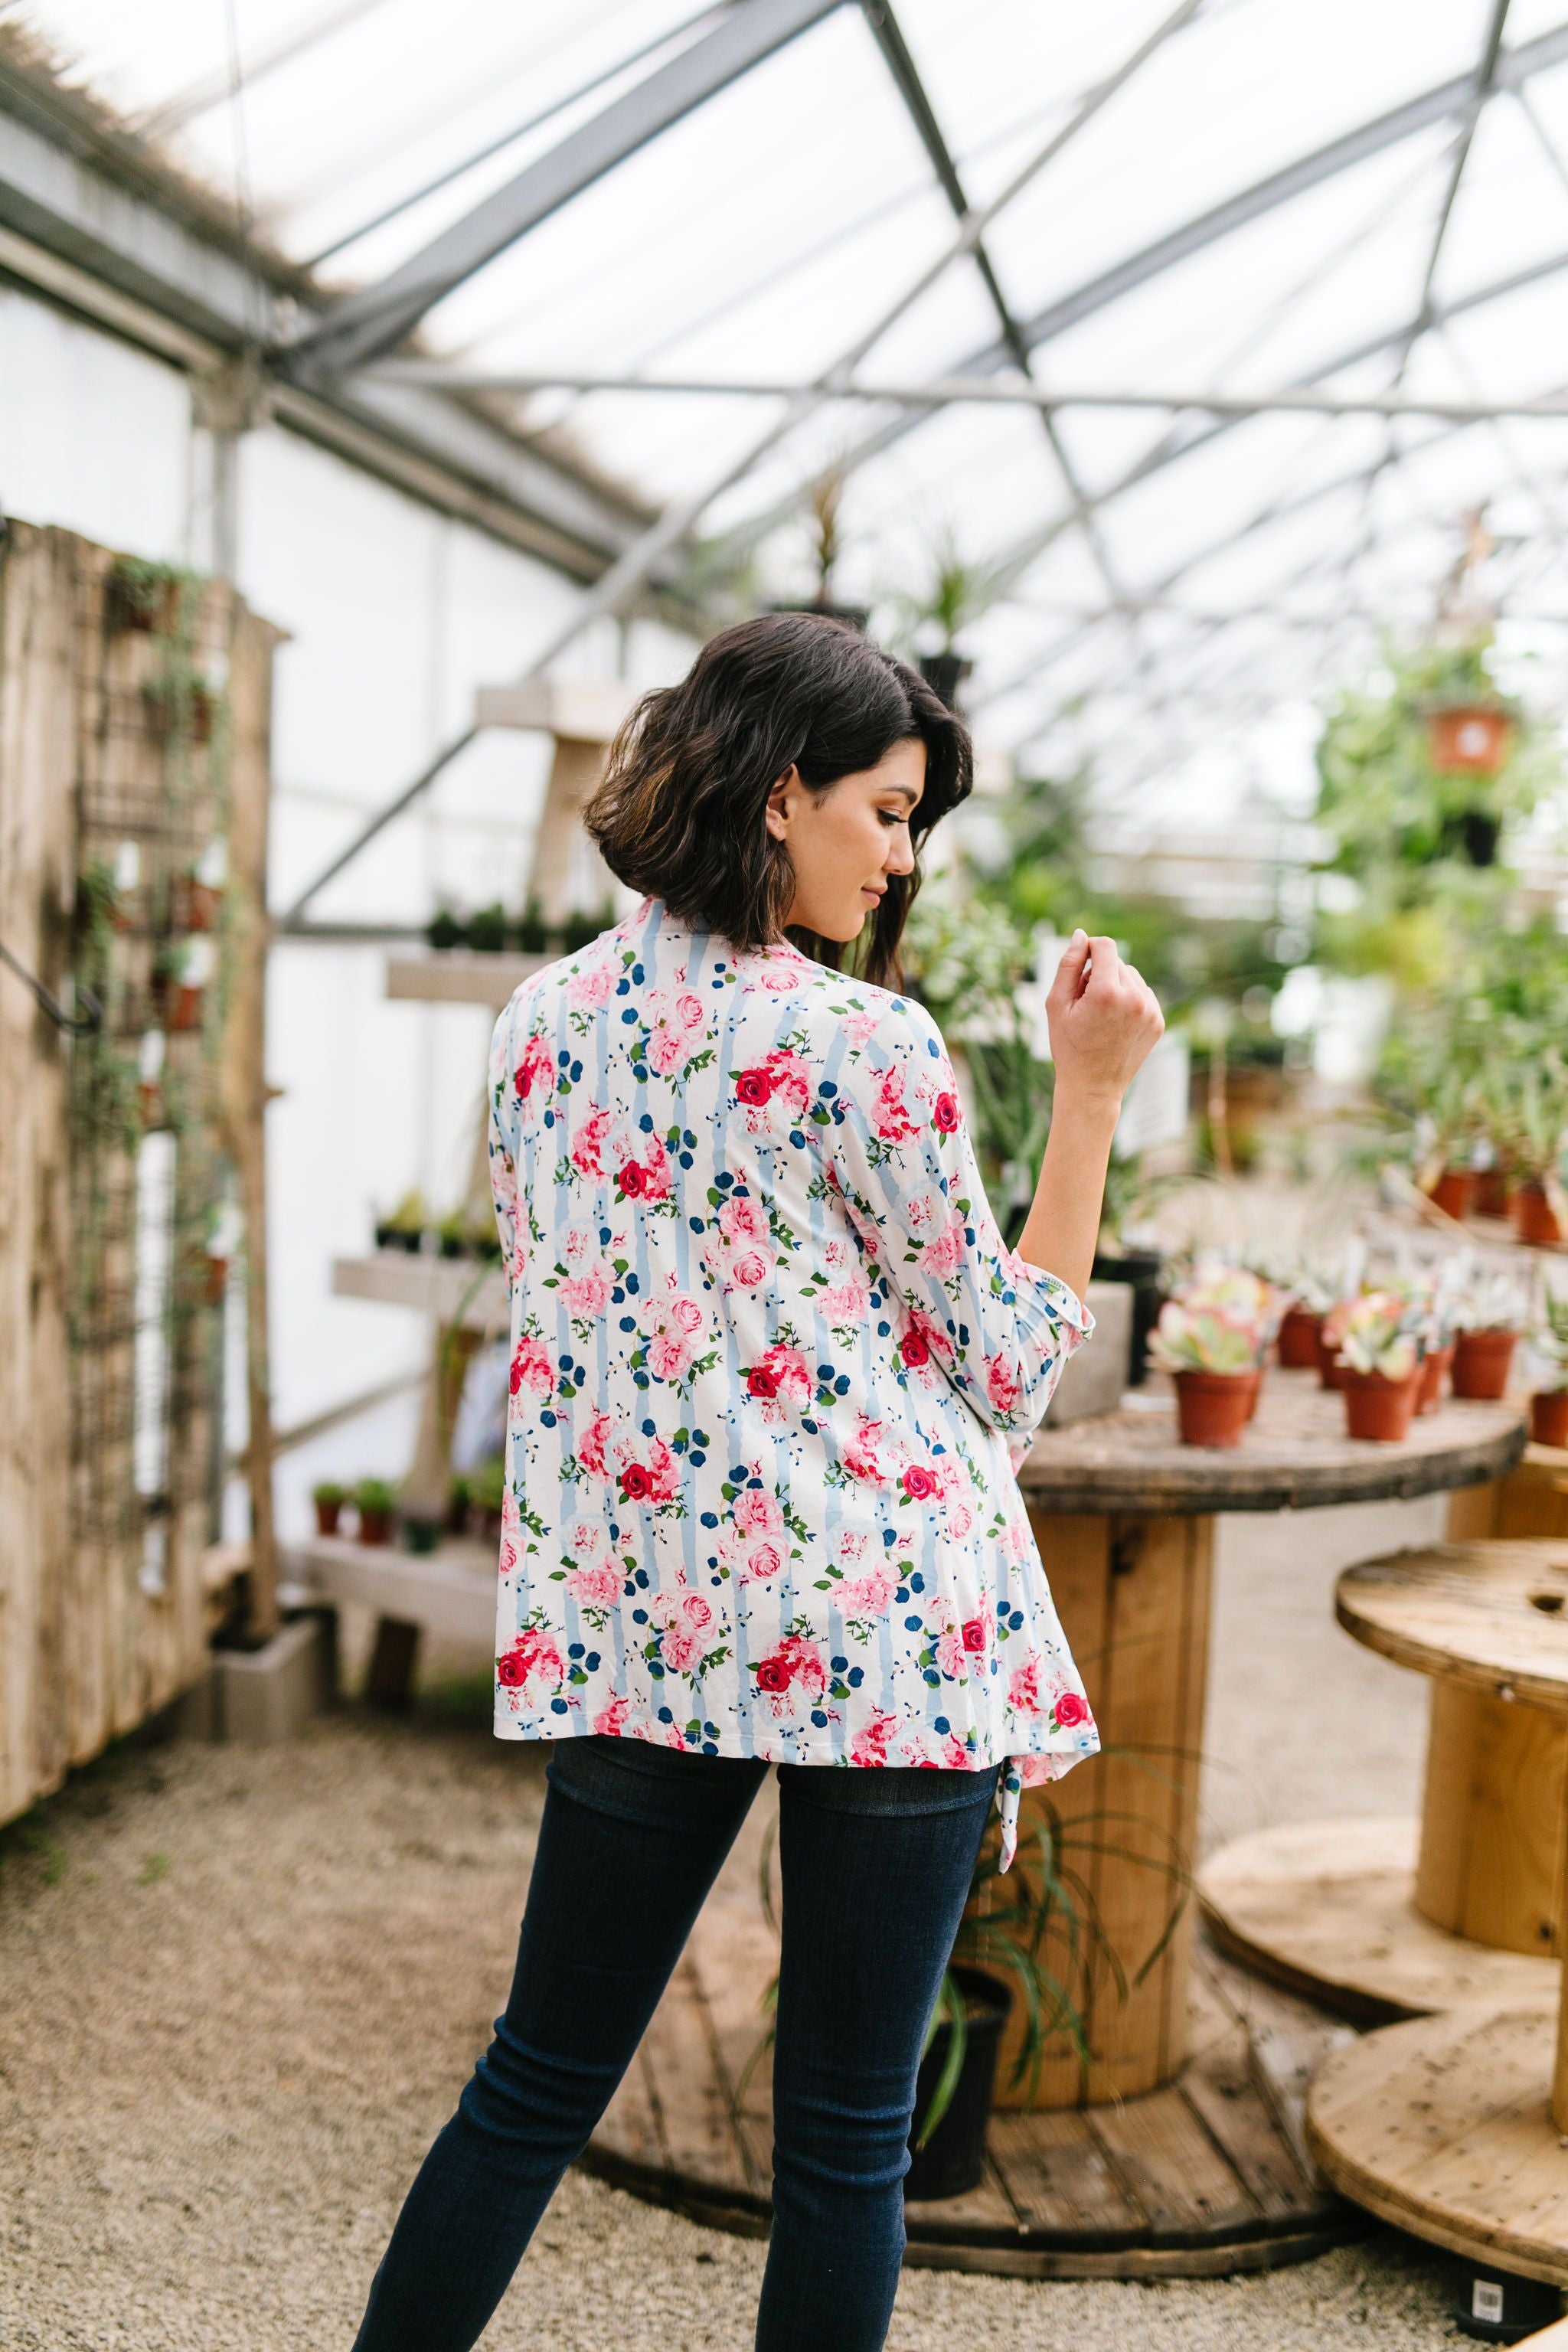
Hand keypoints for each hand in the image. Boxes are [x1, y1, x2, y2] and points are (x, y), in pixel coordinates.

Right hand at [1045, 929, 1163, 1110]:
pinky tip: (1115, 1023)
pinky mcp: (1158, 1020)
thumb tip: (1081, 935)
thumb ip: (1068, 965)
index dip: (1089, 949)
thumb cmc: (1068, 1046)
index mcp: (1106, 992)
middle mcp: (1134, 998)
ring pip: (1131, 976)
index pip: (1105, 945)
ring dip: (1115, 985)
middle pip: (1117, 961)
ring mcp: (1150, 1010)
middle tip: (1085, 1004)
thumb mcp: (1056, 1004)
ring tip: (1100, 1015)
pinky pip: (1143, 993)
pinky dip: (1129, 1000)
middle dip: (1099, 973)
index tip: (1080, 965)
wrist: (1093, 1088)